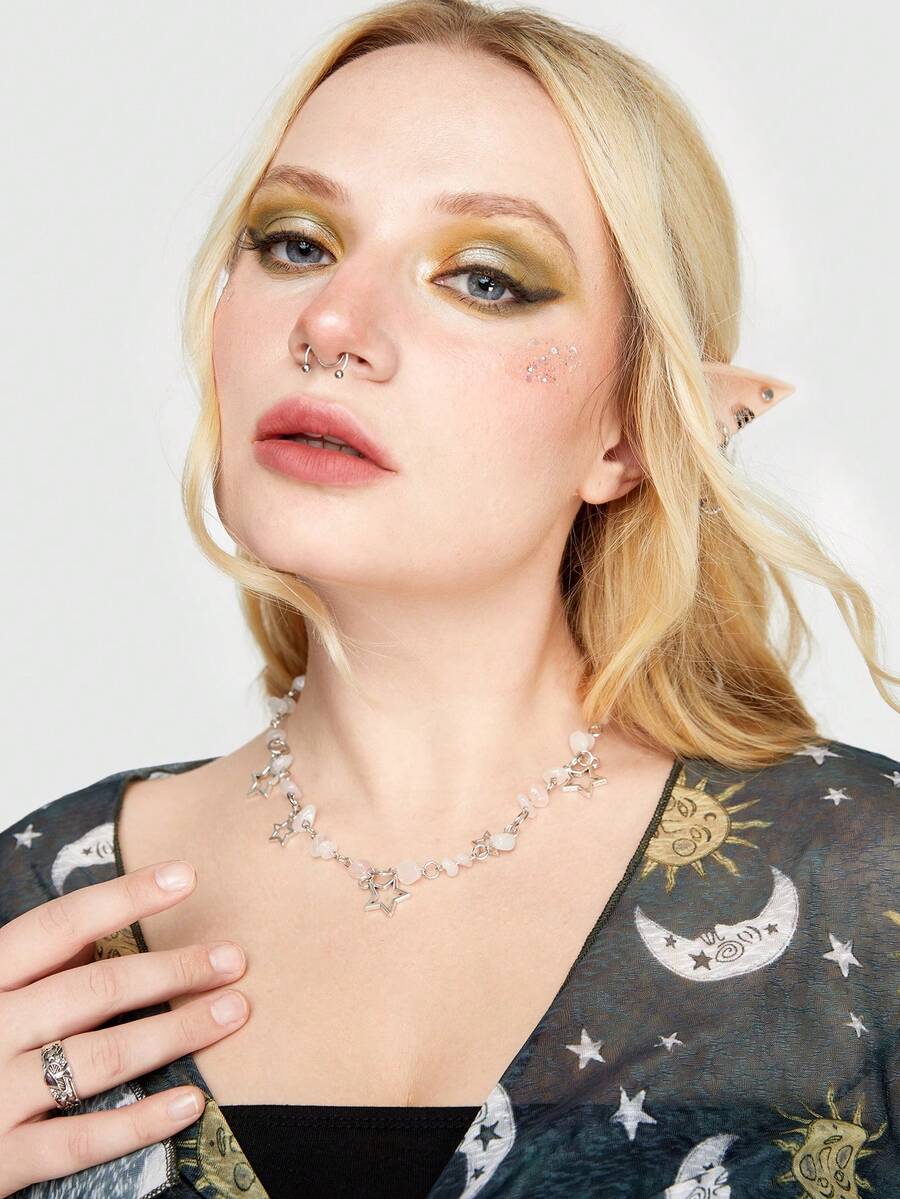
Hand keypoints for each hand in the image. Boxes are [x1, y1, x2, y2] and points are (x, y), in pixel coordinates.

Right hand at [0, 860, 249, 1195]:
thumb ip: (39, 966)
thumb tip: (103, 928)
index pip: (60, 926)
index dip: (124, 897)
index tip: (185, 875)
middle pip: (96, 989)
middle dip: (173, 969)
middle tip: (234, 959)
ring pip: (100, 1057)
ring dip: (176, 1032)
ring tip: (233, 1012)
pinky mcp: (1, 1160)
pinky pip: (80, 1140)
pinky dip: (139, 1121)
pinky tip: (190, 1103)